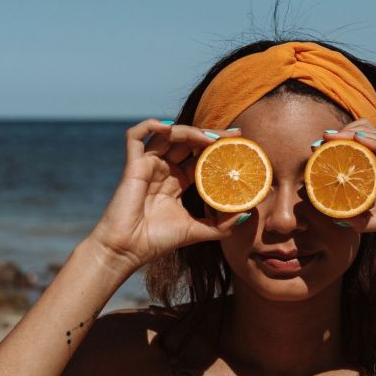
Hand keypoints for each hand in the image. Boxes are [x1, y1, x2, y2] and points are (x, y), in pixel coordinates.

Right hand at [89, 119, 246, 269]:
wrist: (127, 251)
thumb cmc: (157, 241)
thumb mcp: (197, 231)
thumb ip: (222, 225)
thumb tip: (248, 213)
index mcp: (177, 181)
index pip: (200, 156)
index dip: (219, 147)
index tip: (240, 142)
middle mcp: (163, 169)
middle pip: (189, 142)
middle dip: (211, 135)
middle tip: (233, 135)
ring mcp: (147, 165)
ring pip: (168, 135)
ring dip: (190, 131)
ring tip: (210, 138)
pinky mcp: (132, 165)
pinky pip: (135, 136)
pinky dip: (149, 125)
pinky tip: (168, 127)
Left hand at [318, 120, 375, 252]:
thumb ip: (362, 217)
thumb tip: (337, 219)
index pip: (362, 147)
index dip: (339, 145)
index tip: (316, 150)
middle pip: (366, 136)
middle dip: (341, 137)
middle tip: (319, 144)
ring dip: (352, 137)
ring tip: (330, 140)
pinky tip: (357, 142)